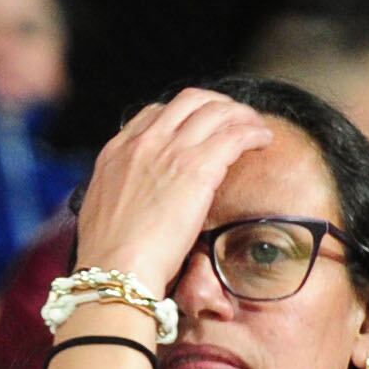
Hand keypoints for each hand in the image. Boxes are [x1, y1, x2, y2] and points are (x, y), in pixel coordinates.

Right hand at [72, 91, 275, 296]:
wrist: (116, 268)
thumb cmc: (111, 256)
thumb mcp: (104, 210)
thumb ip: (124, 192)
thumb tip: (141, 198)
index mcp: (117, 151)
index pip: (156, 113)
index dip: (185, 115)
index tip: (202, 129)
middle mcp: (144, 142)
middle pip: (190, 100)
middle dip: (218, 105)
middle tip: (236, 121)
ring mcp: (171, 151)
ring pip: (217, 111)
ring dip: (242, 116)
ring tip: (257, 129)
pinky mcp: (197, 167)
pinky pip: (235, 134)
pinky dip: (254, 132)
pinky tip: (264, 140)